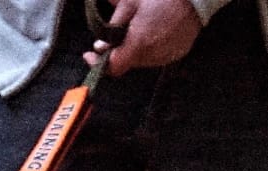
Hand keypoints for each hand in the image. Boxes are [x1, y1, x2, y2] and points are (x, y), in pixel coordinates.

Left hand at [83, 0, 202, 75]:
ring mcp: (166, 57)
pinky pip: (157, 55)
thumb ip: (113, 23)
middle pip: (126, 62)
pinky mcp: (177, 53)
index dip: (98, 63)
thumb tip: (100, 43)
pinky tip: (152, 30)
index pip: (113, 67)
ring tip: (135, 29)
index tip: (89, 54)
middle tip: (111, 36)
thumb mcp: (129, 3)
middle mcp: (152, 57)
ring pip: (141, 59)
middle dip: (117, 51)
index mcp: (138, 44)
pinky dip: (149, 47)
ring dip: (133, 49)